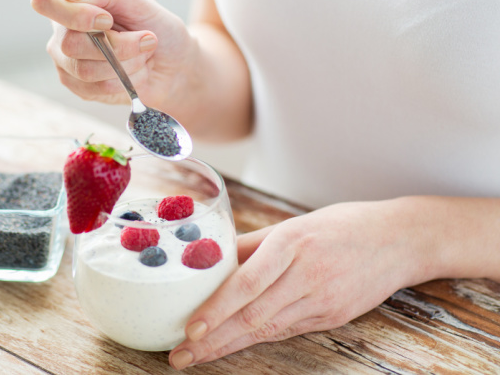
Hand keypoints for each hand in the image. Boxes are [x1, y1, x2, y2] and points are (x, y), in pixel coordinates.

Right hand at [30, 0, 196, 109]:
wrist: (174, 63)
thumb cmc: (155, 25)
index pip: (44, 1)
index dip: (75, 14)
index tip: (108, 20)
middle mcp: (61, 28)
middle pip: (69, 43)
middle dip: (118, 46)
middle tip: (146, 40)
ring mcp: (66, 59)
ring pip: (84, 70)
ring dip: (126, 64)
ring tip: (143, 56)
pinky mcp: (77, 85)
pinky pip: (94, 89)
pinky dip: (124, 80)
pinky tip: (134, 71)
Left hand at [169, 199, 422, 368]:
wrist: (399, 240)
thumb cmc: (341, 225)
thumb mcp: (294, 224)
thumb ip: (252, 244)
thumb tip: (211, 258)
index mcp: (293, 243)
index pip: (248, 283)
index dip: (218, 309)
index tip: (190, 328)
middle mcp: (307, 274)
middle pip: (253, 315)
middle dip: (213, 340)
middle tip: (181, 356)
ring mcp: (323, 300)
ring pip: (268, 329)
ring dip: (229, 346)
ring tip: (197, 356)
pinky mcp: (333, 317)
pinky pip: (287, 330)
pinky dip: (257, 339)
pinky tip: (233, 346)